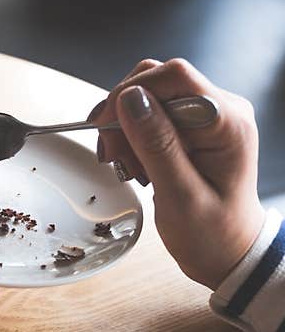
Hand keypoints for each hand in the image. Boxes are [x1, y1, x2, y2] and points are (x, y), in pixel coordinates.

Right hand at [88, 58, 265, 289]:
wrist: (227, 252)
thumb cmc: (211, 234)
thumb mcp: (180, 195)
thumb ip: (157, 145)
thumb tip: (130, 99)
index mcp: (228, 123)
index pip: (173, 78)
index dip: (130, 94)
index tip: (104, 126)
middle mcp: (221, 110)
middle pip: (157, 82)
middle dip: (123, 114)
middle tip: (113, 155)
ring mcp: (207, 118)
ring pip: (149, 96)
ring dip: (124, 127)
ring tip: (126, 166)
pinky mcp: (192, 128)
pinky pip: (151, 114)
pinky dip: (131, 135)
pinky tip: (134, 163)